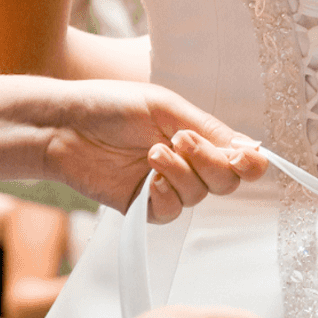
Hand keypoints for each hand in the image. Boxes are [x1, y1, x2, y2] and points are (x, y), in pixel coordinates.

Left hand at [42, 81, 268, 220]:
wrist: (65, 124)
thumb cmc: (111, 106)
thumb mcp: (166, 107)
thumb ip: (209, 129)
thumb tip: (251, 148)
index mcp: (199, 139)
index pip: (242, 161)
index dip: (250, 164)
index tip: (241, 155)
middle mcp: (189, 166)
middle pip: (227, 183)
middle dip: (210, 162)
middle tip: (181, 140)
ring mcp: (167, 187)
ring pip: (198, 196)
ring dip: (180, 172)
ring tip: (152, 151)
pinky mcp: (144, 206)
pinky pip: (171, 211)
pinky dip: (165, 193)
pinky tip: (148, 176)